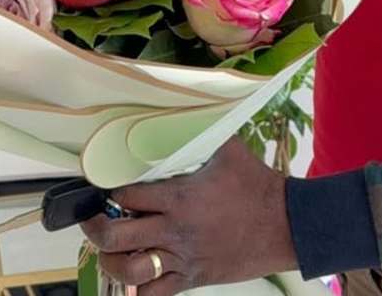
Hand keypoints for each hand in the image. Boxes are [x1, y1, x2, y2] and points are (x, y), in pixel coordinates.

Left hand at [81, 137, 297, 295]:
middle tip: (92, 219)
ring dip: (111, 261)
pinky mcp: (195, 278)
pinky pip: (156, 295)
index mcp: (178, 197)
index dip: (107, 191)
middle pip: (116, 236)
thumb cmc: (256, 185)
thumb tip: (188, 105)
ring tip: (108, 249)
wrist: (288, 225)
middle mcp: (175, 230)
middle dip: (96, 228)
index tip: (101, 186)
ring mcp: (183, 258)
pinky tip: (134, 276)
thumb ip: (201, 128)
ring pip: (130, 271)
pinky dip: (139, 290)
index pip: (125, 196)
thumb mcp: (227, 147)